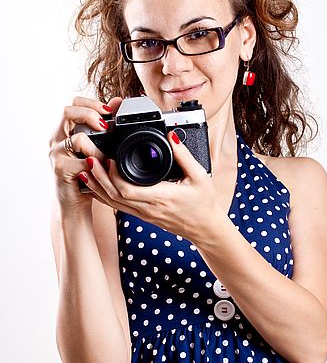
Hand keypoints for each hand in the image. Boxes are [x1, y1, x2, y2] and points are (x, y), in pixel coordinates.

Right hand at [48, 96, 122, 213]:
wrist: (75, 202)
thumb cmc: (87, 174)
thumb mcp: (97, 147)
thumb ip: (104, 126)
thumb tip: (118, 101)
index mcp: (65, 130)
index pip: (73, 104)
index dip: (91, 103)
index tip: (109, 111)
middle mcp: (56, 138)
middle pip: (67, 112)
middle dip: (91, 114)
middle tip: (105, 125)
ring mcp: (56, 153)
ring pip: (77, 137)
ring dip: (98, 147)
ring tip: (105, 158)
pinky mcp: (60, 169)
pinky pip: (83, 161)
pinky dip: (97, 164)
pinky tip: (101, 169)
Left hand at [79, 130, 222, 240]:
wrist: (204, 227)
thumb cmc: (203, 203)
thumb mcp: (199, 176)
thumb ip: (184, 155)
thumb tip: (172, 135)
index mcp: (161, 197)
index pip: (128, 189)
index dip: (113, 175)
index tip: (108, 157)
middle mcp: (148, 208)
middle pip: (113, 194)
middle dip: (98, 176)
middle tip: (89, 157)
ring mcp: (143, 213)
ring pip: (112, 202)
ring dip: (96, 185)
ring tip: (85, 168)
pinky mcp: (142, 215)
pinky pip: (117, 206)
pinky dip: (103, 194)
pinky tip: (95, 185)